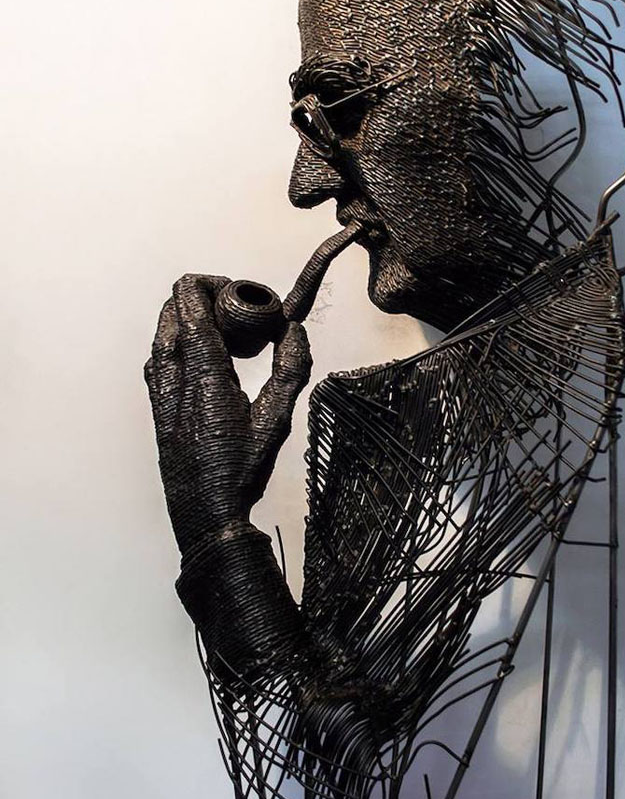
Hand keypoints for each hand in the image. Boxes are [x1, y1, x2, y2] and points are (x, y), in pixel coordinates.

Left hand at [144, 274, 311, 557]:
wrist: (206, 515)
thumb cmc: (241, 471)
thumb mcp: (277, 419)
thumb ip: (290, 369)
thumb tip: (294, 330)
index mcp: (203, 373)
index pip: (189, 301)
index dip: (213, 284)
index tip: (240, 294)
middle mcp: (174, 376)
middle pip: (172, 307)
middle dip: (203, 297)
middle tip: (235, 312)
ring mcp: (160, 391)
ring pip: (162, 331)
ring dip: (189, 319)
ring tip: (223, 335)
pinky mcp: (157, 405)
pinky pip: (159, 356)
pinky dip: (179, 343)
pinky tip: (205, 361)